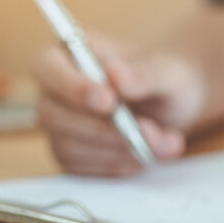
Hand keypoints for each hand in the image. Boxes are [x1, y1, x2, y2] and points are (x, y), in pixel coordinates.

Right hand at [34, 35, 198, 175]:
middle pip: (54, 115)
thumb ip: (144, 73)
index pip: (48, 66)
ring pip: (69, 147)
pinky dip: (119, 165)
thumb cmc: (166, 79)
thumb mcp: (168, 72)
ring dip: (120, 150)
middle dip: (106, 129)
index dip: (73, 87)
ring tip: (165, 143)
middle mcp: (56, 91)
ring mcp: (60, 126)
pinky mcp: (72, 155)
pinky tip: (147, 155)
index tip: (109, 101)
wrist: (175, 106)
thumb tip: (114, 74)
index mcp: (71, 54)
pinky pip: (83, 169)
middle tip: (152, 132)